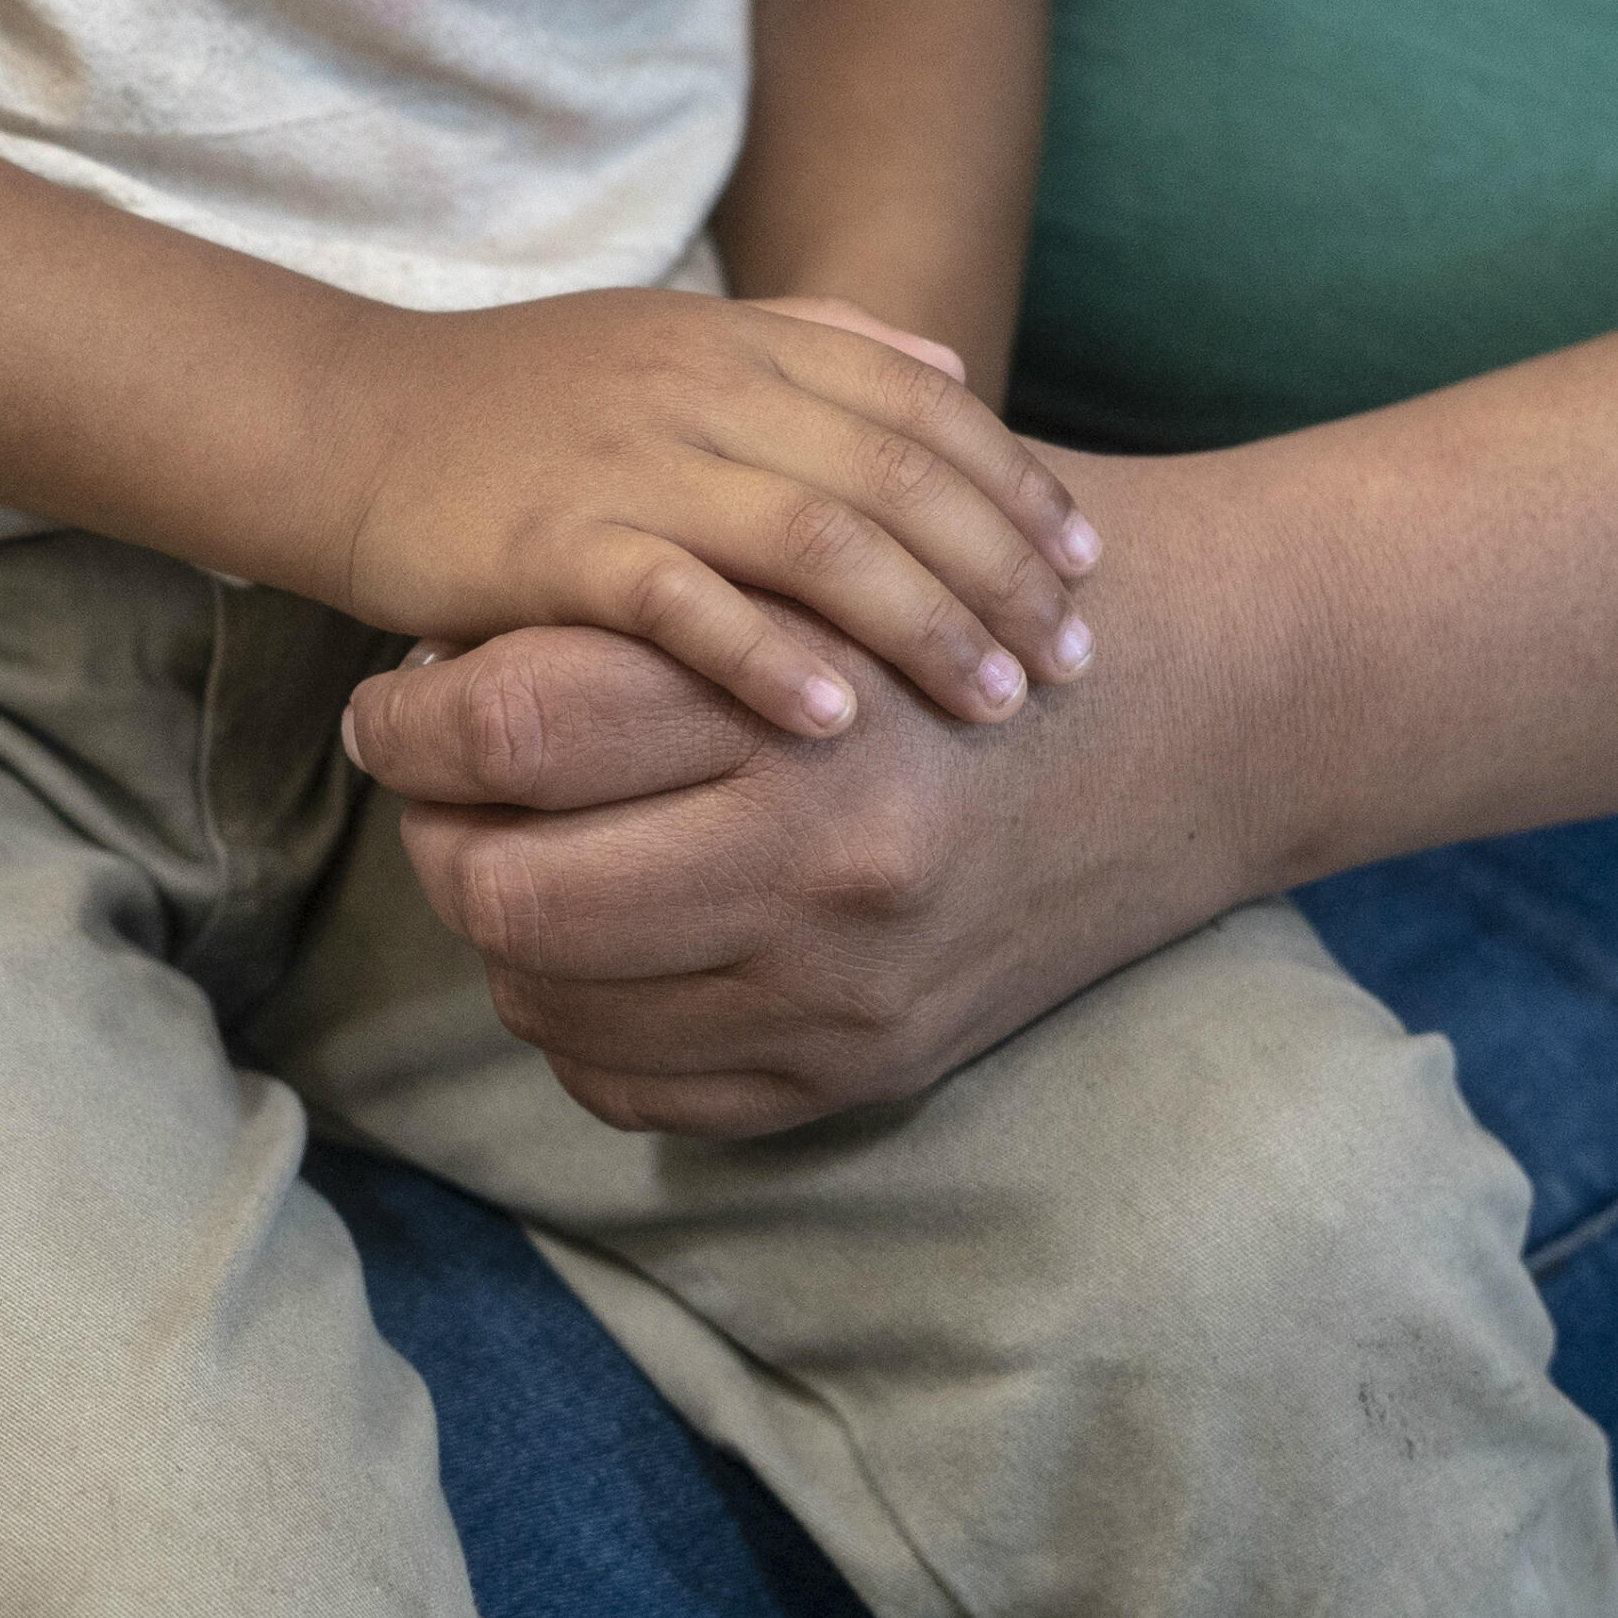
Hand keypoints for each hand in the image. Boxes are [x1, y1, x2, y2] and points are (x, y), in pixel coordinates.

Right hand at [321, 289, 1098, 739]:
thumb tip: (953, 375)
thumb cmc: (515, 405)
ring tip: (996, 704)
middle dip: (1002, 573)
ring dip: (922, 626)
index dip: (1017, 486)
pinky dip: (768, 659)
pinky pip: (681, 601)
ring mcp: (626, 463)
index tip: (1089, 567)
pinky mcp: (551, 543)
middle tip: (1077, 662)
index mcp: (739, 343)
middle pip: (896, 477)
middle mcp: (700, 389)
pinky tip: (838, 722)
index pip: (923, 406)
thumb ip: (813, 350)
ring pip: (816, 536)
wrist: (346, 423)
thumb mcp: (672, 344)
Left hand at [337, 450, 1301, 1136]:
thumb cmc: (995, 587)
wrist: (1218, 711)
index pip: (515, 727)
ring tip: (514, 847)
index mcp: (808, 705)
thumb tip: (446, 641)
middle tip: (435, 780)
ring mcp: (845, 990)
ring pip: (551, 1001)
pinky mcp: (862, 1068)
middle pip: (505, 890)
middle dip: (437, 833)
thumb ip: (665, 570)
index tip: (399, 696)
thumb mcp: (843, 532)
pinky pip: (634, 1085)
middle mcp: (825, 865)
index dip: (415, 714)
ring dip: (501, 931)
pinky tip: (600, 939)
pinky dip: (581, 1020)